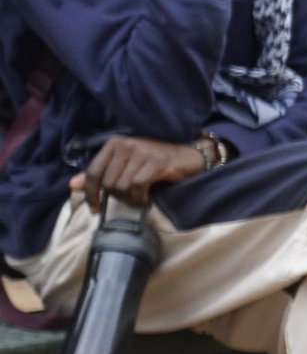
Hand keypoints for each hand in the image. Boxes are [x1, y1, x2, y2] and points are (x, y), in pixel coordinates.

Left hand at [77, 133, 210, 205]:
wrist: (188, 157)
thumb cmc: (154, 163)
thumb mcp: (124, 166)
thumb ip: (100, 174)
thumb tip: (73, 185)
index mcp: (114, 144)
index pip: (93, 172)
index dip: (91, 194)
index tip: (95, 209)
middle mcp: (126, 144)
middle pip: (108, 183)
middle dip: (117, 196)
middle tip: (130, 198)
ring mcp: (142, 151)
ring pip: (122, 186)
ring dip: (130, 198)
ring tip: (140, 197)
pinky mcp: (157, 161)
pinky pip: (138, 186)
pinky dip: (140, 197)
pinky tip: (146, 197)